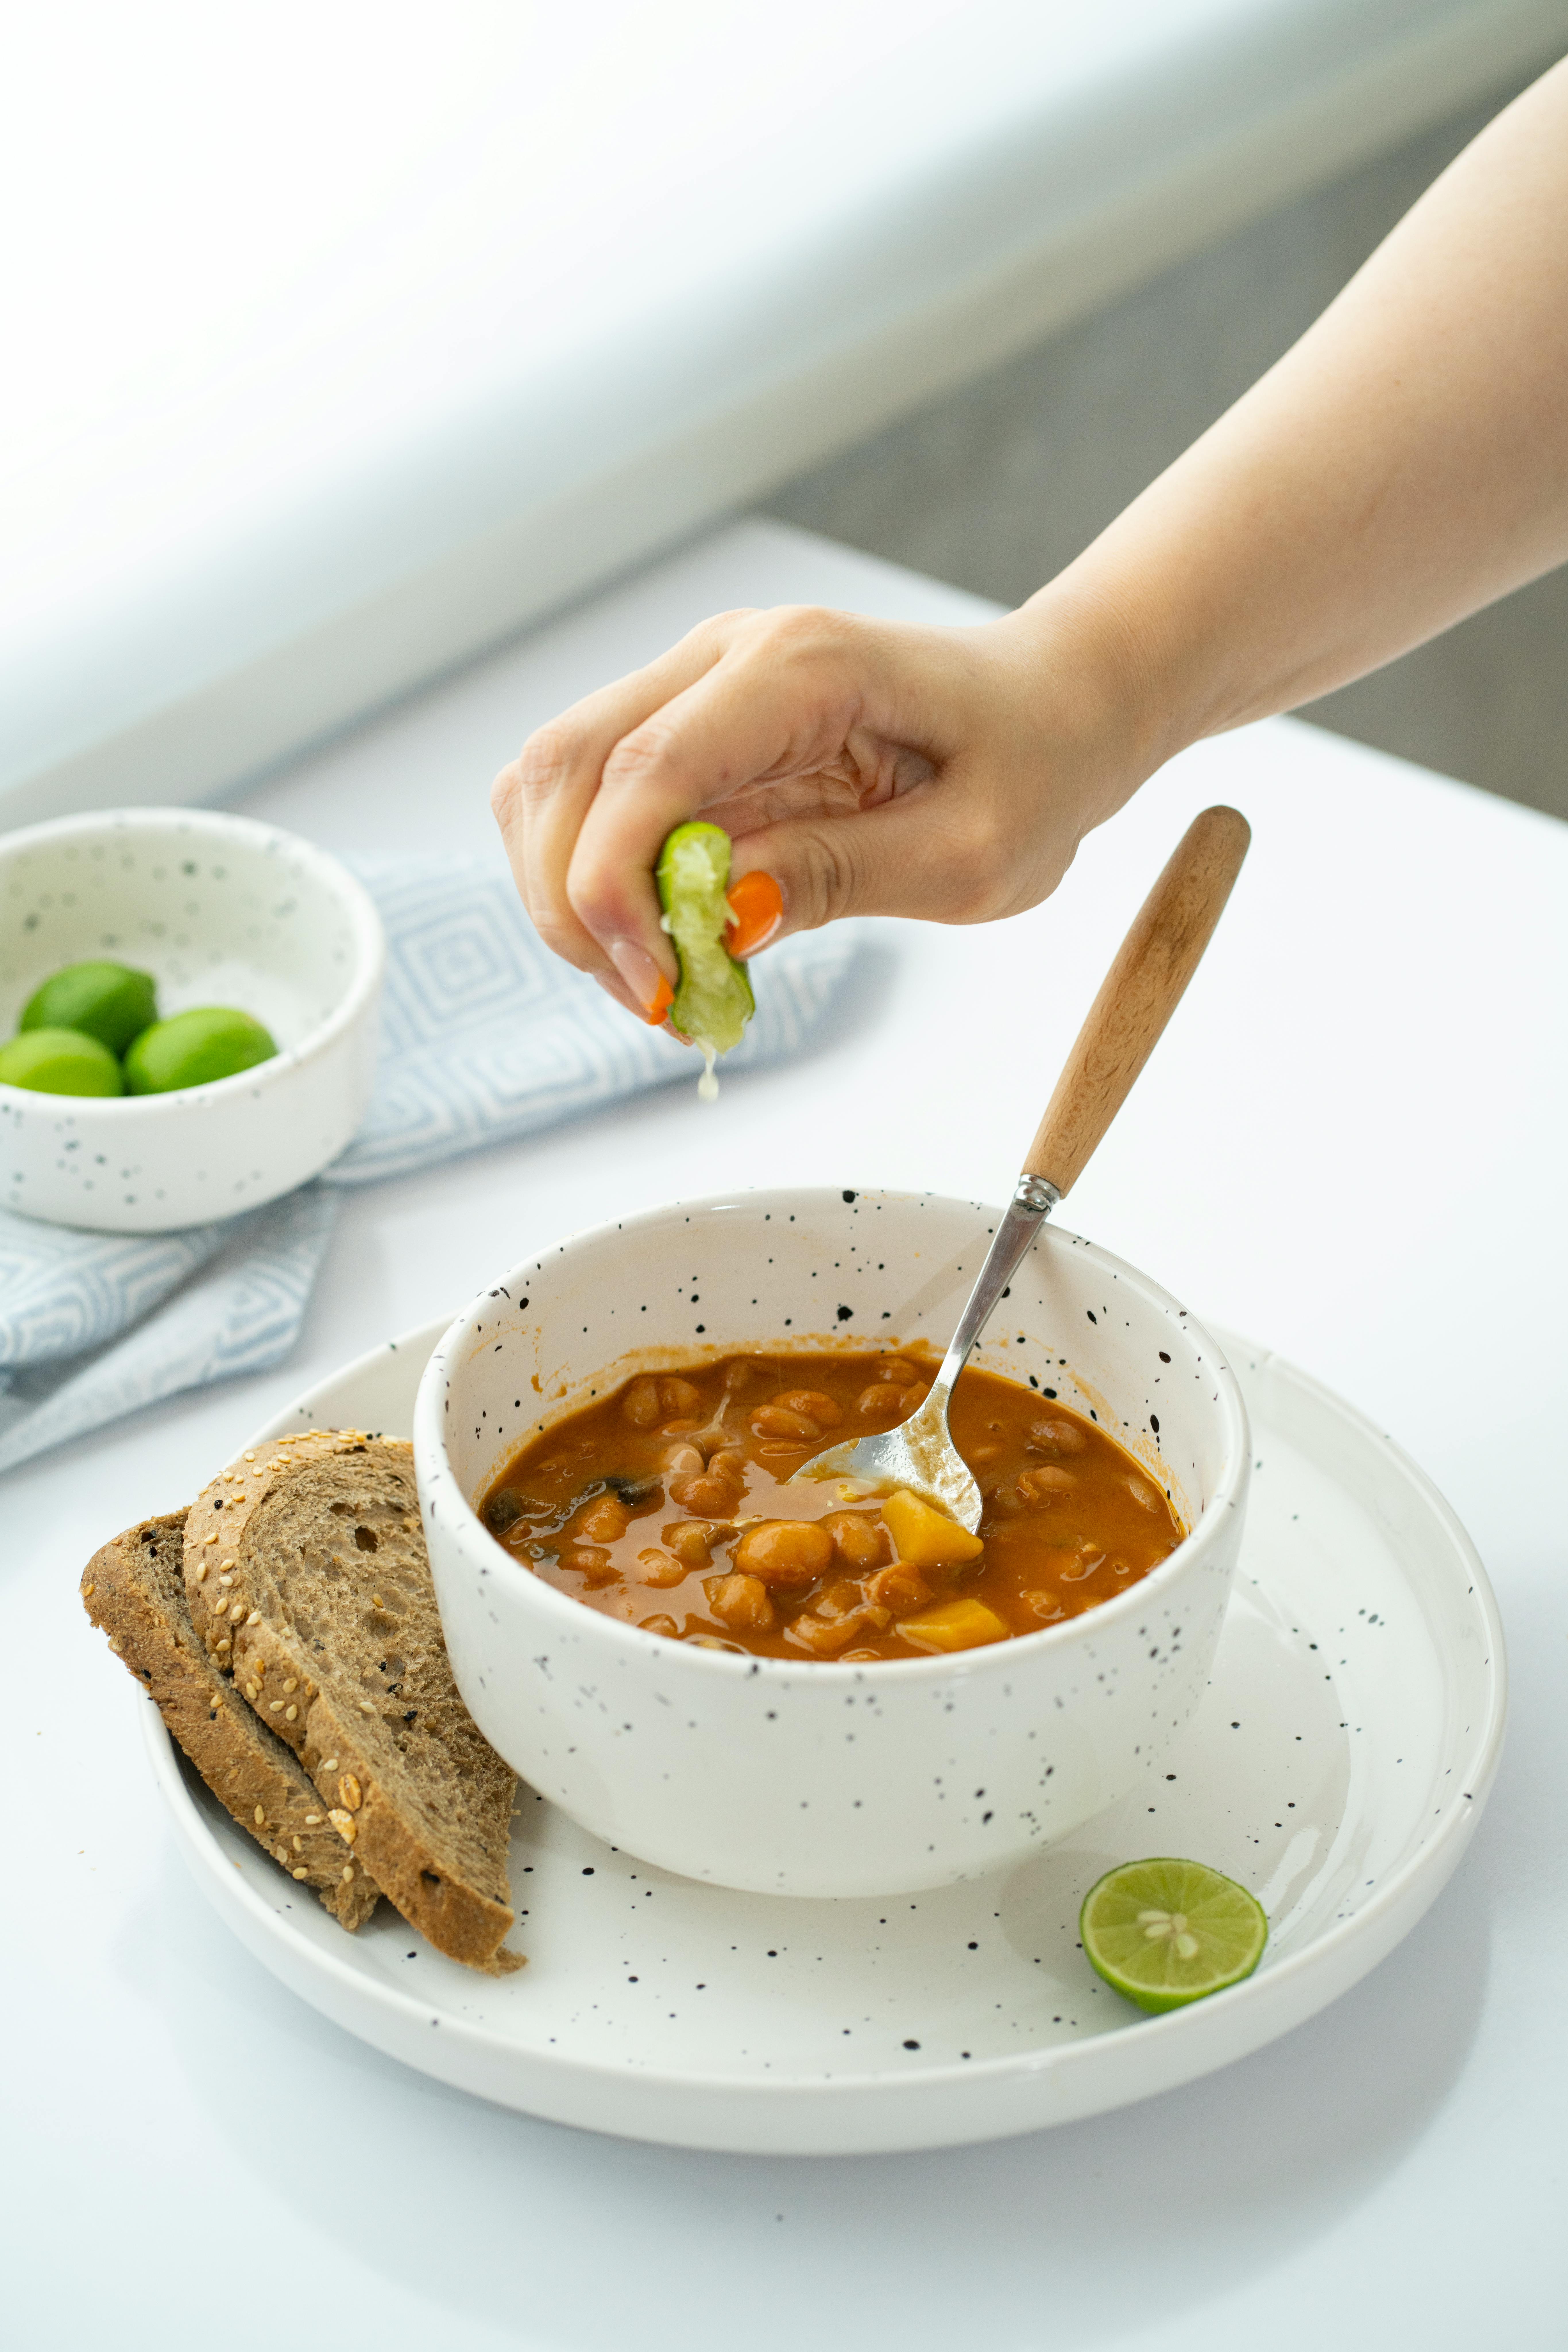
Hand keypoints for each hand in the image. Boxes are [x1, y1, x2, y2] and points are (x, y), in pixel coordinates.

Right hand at [491, 597, 1149, 1020]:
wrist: (1050, 709)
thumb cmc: (1030, 769)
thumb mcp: (970, 853)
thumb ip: (842, 877)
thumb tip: (721, 917)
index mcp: (802, 667)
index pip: (648, 768)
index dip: (615, 886)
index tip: (657, 986)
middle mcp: (726, 653)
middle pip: (567, 767)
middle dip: (577, 903)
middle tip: (655, 1001)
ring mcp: (695, 681)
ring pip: (554, 782)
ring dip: (574, 896)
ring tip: (661, 979)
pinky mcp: (685, 725)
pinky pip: (591, 800)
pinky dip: (596, 880)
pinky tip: (663, 938)